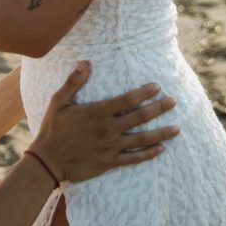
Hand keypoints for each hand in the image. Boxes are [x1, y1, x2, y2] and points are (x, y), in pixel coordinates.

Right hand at [31, 62, 178, 183]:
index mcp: (97, 112)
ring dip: (161, 133)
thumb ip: (74, 81)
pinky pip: (134, 158)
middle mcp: (108, 129)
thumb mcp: (58, 101)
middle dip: (159, 108)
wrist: (48, 160)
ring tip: (177, 128)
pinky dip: (149, 154)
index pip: (126, 100)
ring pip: (142, 139)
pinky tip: (161, 149)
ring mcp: (111, 147)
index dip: (143, 92)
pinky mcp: (110, 162)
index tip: (157, 87)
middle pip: (139, 117)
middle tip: (173, 102)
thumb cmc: (53, 128)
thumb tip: (86, 62)